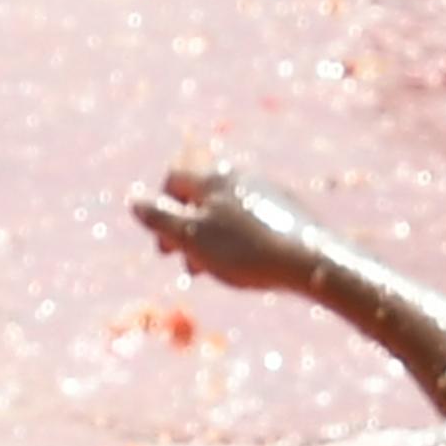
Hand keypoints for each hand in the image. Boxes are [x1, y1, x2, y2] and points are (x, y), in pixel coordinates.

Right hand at [129, 162, 337, 295]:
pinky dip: (236, 238)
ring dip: (210, 237)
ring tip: (213, 269)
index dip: (161, 208)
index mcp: (213, 179)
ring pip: (224, 210)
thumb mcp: (191, 238)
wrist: (311, 261)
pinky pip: (249, 218)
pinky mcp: (286, 208)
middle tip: (184, 263)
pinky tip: (246, 262)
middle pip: (200, 196)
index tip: (164, 241)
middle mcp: (239, 176)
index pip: (174, 179)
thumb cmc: (244, 250)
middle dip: (186, 228)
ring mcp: (266, 190)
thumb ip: (160, 218)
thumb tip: (134, 200)